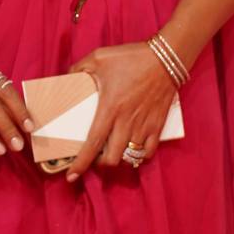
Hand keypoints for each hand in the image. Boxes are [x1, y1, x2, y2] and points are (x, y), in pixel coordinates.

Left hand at [65, 42, 178, 181]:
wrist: (165, 58)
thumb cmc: (131, 57)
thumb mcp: (99, 57)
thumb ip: (80, 68)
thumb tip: (67, 77)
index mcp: (110, 109)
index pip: (92, 144)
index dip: (81, 164)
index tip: (71, 176)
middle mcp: (126, 123)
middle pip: (112, 160)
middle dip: (101, 165)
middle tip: (96, 158)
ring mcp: (144, 126)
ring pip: (130, 158)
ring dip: (119, 160)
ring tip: (113, 152)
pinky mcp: (158, 126)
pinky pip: (148, 152)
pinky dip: (139, 156)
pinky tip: (133, 149)